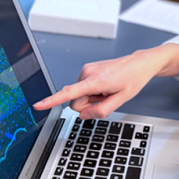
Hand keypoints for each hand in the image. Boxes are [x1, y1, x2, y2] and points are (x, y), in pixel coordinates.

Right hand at [33, 44, 178, 118]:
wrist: (140, 63)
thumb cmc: (133, 78)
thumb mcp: (122, 100)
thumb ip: (101, 111)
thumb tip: (84, 115)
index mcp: (95, 81)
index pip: (69, 93)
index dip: (52, 101)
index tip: (39, 105)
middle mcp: (86, 73)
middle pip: (75, 102)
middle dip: (89, 105)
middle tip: (106, 98)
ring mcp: (86, 70)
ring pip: (80, 96)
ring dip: (92, 98)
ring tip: (108, 90)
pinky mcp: (87, 70)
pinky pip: (83, 89)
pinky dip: (93, 92)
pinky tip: (106, 86)